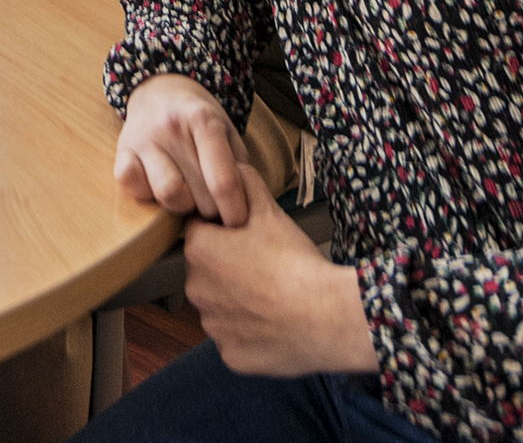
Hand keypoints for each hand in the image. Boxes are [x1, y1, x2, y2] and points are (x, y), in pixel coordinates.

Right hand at [115, 72, 252, 224]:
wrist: (160, 90)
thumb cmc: (198, 120)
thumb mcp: (227, 132)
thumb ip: (237, 166)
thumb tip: (240, 208)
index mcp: (203, 119)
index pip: (224, 182)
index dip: (235, 211)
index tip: (238, 221)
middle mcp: (171, 126)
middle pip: (199, 194)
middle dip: (211, 210)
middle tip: (212, 205)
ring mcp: (143, 138)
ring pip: (167, 194)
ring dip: (181, 206)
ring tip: (187, 198)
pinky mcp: (122, 149)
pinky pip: (132, 184)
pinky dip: (146, 193)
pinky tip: (157, 187)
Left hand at [185, 163, 376, 375]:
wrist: (327, 316)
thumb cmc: (295, 262)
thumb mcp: (270, 212)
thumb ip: (246, 184)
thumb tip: (233, 166)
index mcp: (198, 249)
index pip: (200, 234)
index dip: (225, 235)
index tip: (249, 241)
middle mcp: (195, 288)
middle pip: (208, 273)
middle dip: (230, 270)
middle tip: (266, 271)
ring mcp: (213, 327)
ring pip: (222, 309)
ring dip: (239, 304)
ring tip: (275, 299)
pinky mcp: (230, 356)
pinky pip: (237, 341)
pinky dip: (252, 336)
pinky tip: (277, 327)